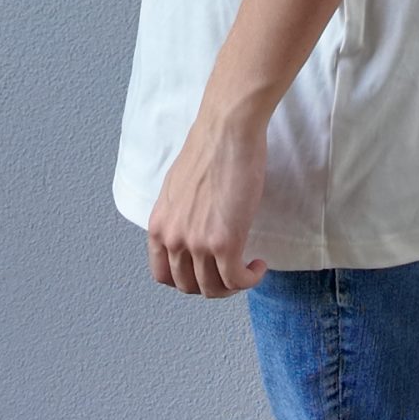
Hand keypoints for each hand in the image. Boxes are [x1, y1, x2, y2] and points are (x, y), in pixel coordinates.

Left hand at [147, 105, 269, 298]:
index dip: (185, 281)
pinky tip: (258, 266)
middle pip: (188, 286)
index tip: (204, 273)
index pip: (162, 275)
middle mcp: (173, 239)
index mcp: (159, 225)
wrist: (227, 131)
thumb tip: (192, 229)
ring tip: (246, 270)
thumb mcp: (178, 188)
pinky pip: (236, 280)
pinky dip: (249, 280)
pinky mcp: (224, 242)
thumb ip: (179, 215)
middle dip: (211, 284)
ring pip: (212, 288)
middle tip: (230, 272)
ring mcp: (197, 243)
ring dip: (232, 285)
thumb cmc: (209, 149)